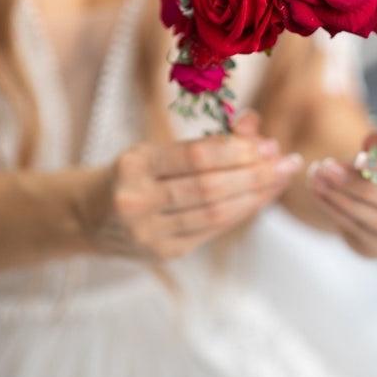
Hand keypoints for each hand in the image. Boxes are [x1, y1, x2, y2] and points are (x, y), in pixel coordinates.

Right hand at [94, 113, 301, 261]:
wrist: (91, 217)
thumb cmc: (134, 173)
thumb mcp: (158, 148)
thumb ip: (205, 140)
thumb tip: (254, 123)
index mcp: (134, 165)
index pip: (195, 157)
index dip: (236, 150)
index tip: (268, 143)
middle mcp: (137, 201)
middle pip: (209, 188)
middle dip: (254, 174)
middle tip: (286, 161)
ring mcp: (149, 233)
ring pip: (215, 214)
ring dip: (255, 195)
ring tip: (280, 178)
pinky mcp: (163, 254)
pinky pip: (212, 230)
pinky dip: (241, 212)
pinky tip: (260, 198)